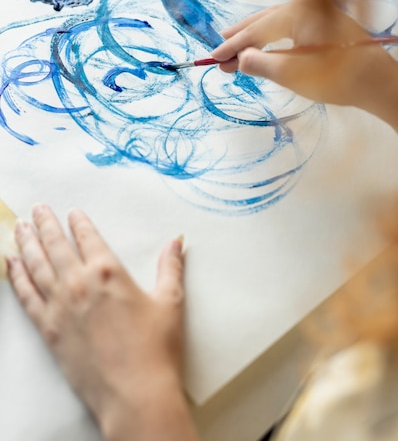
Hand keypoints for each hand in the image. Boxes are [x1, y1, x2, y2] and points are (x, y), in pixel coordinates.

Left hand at [7, 204, 197, 440]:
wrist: (134, 394)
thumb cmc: (155, 349)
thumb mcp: (170, 302)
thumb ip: (171, 267)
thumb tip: (177, 242)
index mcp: (109, 272)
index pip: (88, 237)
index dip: (79, 223)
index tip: (72, 213)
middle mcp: (79, 283)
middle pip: (57, 245)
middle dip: (47, 224)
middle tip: (38, 209)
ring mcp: (59, 306)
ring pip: (37, 265)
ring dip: (27, 243)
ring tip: (21, 227)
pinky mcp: (47, 330)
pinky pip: (26, 296)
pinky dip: (17, 277)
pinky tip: (11, 264)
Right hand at [212, 0, 397, 107]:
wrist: (381, 83)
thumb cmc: (337, 79)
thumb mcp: (293, 74)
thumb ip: (261, 64)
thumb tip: (240, 59)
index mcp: (298, 12)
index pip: (257, 30)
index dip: (233, 46)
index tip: (212, 58)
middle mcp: (307, 5)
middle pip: (264, 20)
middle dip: (241, 37)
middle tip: (219, 52)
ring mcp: (320, 12)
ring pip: (277, 22)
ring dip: (255, 35)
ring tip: (235, 45)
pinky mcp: (327, 23)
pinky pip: (291, 26)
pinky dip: (274, 36)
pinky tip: (266, 44)